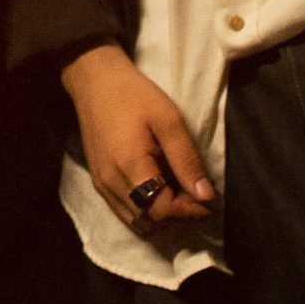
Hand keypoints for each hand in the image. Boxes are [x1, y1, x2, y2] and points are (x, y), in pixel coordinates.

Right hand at [59, 43, 216, 229]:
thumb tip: (206, 195)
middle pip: (150, 222)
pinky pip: (123, 211)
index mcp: (130, 167)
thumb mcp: (169, 120)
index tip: (209, 201)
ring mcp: (101, 184)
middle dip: (177, 215)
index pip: (162, 211)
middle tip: (196, 195)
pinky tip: (158, 190)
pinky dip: (145, 210)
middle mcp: (111, 183)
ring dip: (161, 215)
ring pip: (136, 222)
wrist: (95, 81)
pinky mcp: (98, 181)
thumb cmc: (134, 95)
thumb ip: (187, 160)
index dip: (189, 211)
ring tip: (179, 193)